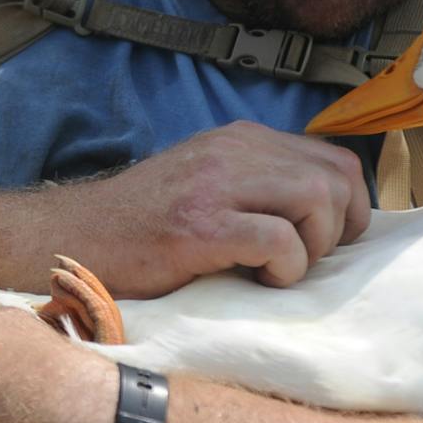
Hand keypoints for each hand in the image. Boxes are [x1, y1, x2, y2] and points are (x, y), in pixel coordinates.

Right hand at [59, 122, 368, 295]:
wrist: (74, 241)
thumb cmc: (141, 231)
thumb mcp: (206, 186)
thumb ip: (256, 186)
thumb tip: (325, 216)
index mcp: (239, 141)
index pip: (336, 160)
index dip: (348, 210)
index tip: (321, 245)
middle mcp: (232, 151)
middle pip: (336, 180)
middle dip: (335, 232)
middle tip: (299, 263)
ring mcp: (215, 185)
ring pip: (316, 200)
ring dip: (311, 249)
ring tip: (275, 271)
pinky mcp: (200, 225)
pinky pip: (279, 240)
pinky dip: (283, 270)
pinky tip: (254, 281)